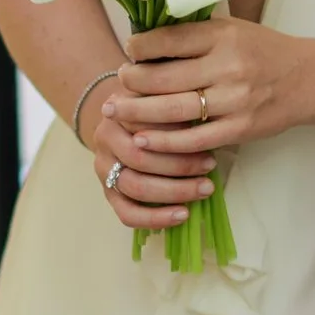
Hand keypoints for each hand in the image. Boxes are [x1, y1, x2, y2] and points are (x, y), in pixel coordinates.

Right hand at [91, 107, 215, 232]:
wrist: (126, 124)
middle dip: (179, 165)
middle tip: (210, 165)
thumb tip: (204, 122)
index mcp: (117, 110)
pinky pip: (127, 214)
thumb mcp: (164, 96)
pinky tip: (183, 215)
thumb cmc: (155, 110)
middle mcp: (104, 138)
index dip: (175, 132)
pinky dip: (156, 218)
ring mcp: (103, 168)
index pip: (144, 124)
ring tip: (204, 190)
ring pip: (135, 187)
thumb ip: (176, 104)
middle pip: (138, 158)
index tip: (207, 135)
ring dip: (174, 191)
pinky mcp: (108, 193)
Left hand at [112, 19, 314, 154]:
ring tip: (117, 110)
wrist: (309, 79)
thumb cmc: (264, 51)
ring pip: (173, 110)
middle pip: (163, 78)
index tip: (128, 51)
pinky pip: (194, 139)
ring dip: (137, 112)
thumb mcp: (233, 30)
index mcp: (223, 35)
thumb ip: (195, 36)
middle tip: (118, 82)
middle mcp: (228, 66)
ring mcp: (234, 100)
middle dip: (131, 82)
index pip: (169, 39)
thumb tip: (145, 43)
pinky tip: (144, 139)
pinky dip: (165, 142)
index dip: (140, 47)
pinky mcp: (240, 129)